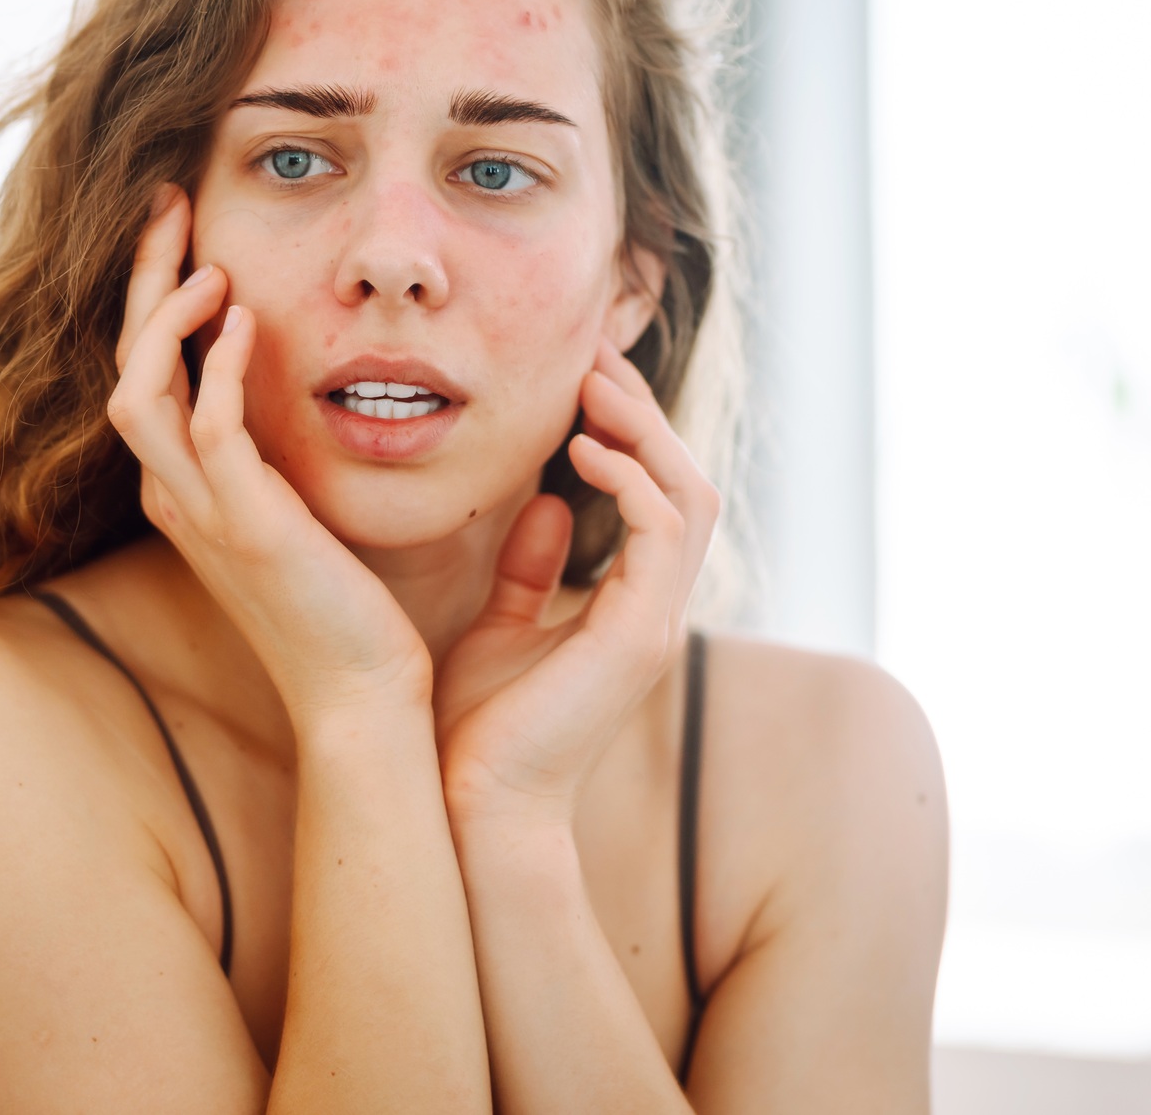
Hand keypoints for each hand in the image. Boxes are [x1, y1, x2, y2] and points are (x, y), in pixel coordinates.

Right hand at [108, 187, 430, 727]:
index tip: (184, 232)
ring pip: (138, 390)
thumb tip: (298, 382)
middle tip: (169, 203)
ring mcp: (200, 514)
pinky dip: (213, 366)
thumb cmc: (346, 608)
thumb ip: (279, 452)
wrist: (362, 696)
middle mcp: (174, 498)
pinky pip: (205, 429)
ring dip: (164, 315)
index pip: (142, 373)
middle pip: (123, 366)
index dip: (152, 297)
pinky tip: (242, 320)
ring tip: (207, 260)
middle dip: (142, 280)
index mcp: (184, 492)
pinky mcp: (245, 526)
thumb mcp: (300, 513)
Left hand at [435, 339, 718, 829]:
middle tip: (591, 352)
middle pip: (682, 482)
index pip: (653, 494)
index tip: (578, 372)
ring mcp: (654, 623)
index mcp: (626, 605)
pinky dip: (633, 480)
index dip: (626, 428)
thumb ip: (527, 569)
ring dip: (643, 432)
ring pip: (687, 497)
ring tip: (589, 385)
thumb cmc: (474, 728)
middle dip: (641, 411)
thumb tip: (545, 503)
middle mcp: (652, 609)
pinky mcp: (639, 637)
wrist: (471, 805)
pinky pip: (663, 533)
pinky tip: (584, 450)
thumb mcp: (498, 627)